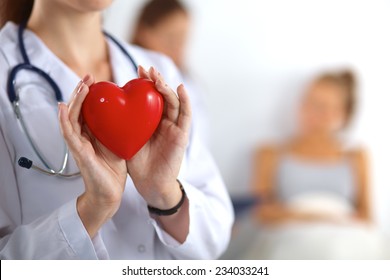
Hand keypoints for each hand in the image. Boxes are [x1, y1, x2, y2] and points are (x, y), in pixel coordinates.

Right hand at [58, 74, 126, 236]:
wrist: (110, 193)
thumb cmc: (114, 169)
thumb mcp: (118, 142)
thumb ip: (118, 128)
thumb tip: (128, 113)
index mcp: (92, 133)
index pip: (88, 109)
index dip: (90, 94)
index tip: (97, 80)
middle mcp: (82, 136)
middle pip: (78, 109)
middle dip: (81, 92)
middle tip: (88, 76)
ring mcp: (78, 144)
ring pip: (71, 117)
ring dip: (74, 100)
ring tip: (80, 86)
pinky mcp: (78, 153)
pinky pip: (68, 134)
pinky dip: (64, 120)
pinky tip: (63, 107)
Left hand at [126, 66, 191, 209]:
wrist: (149, 184)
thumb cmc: (137, 163)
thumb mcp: (126, 138)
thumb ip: (122, 123)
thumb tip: (105, 106)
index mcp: (151, 121)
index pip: (150, 97)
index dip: (145, 83)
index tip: (136, 70)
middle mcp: (164, 122)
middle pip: (162, 96)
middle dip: (155, 81)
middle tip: (145, 69)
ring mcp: (174, 128)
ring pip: (174, 102)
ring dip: (166, 87)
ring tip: (157, 76)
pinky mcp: (182, 136)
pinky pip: (186, 116)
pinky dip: (185, 101)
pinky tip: (180, 88)